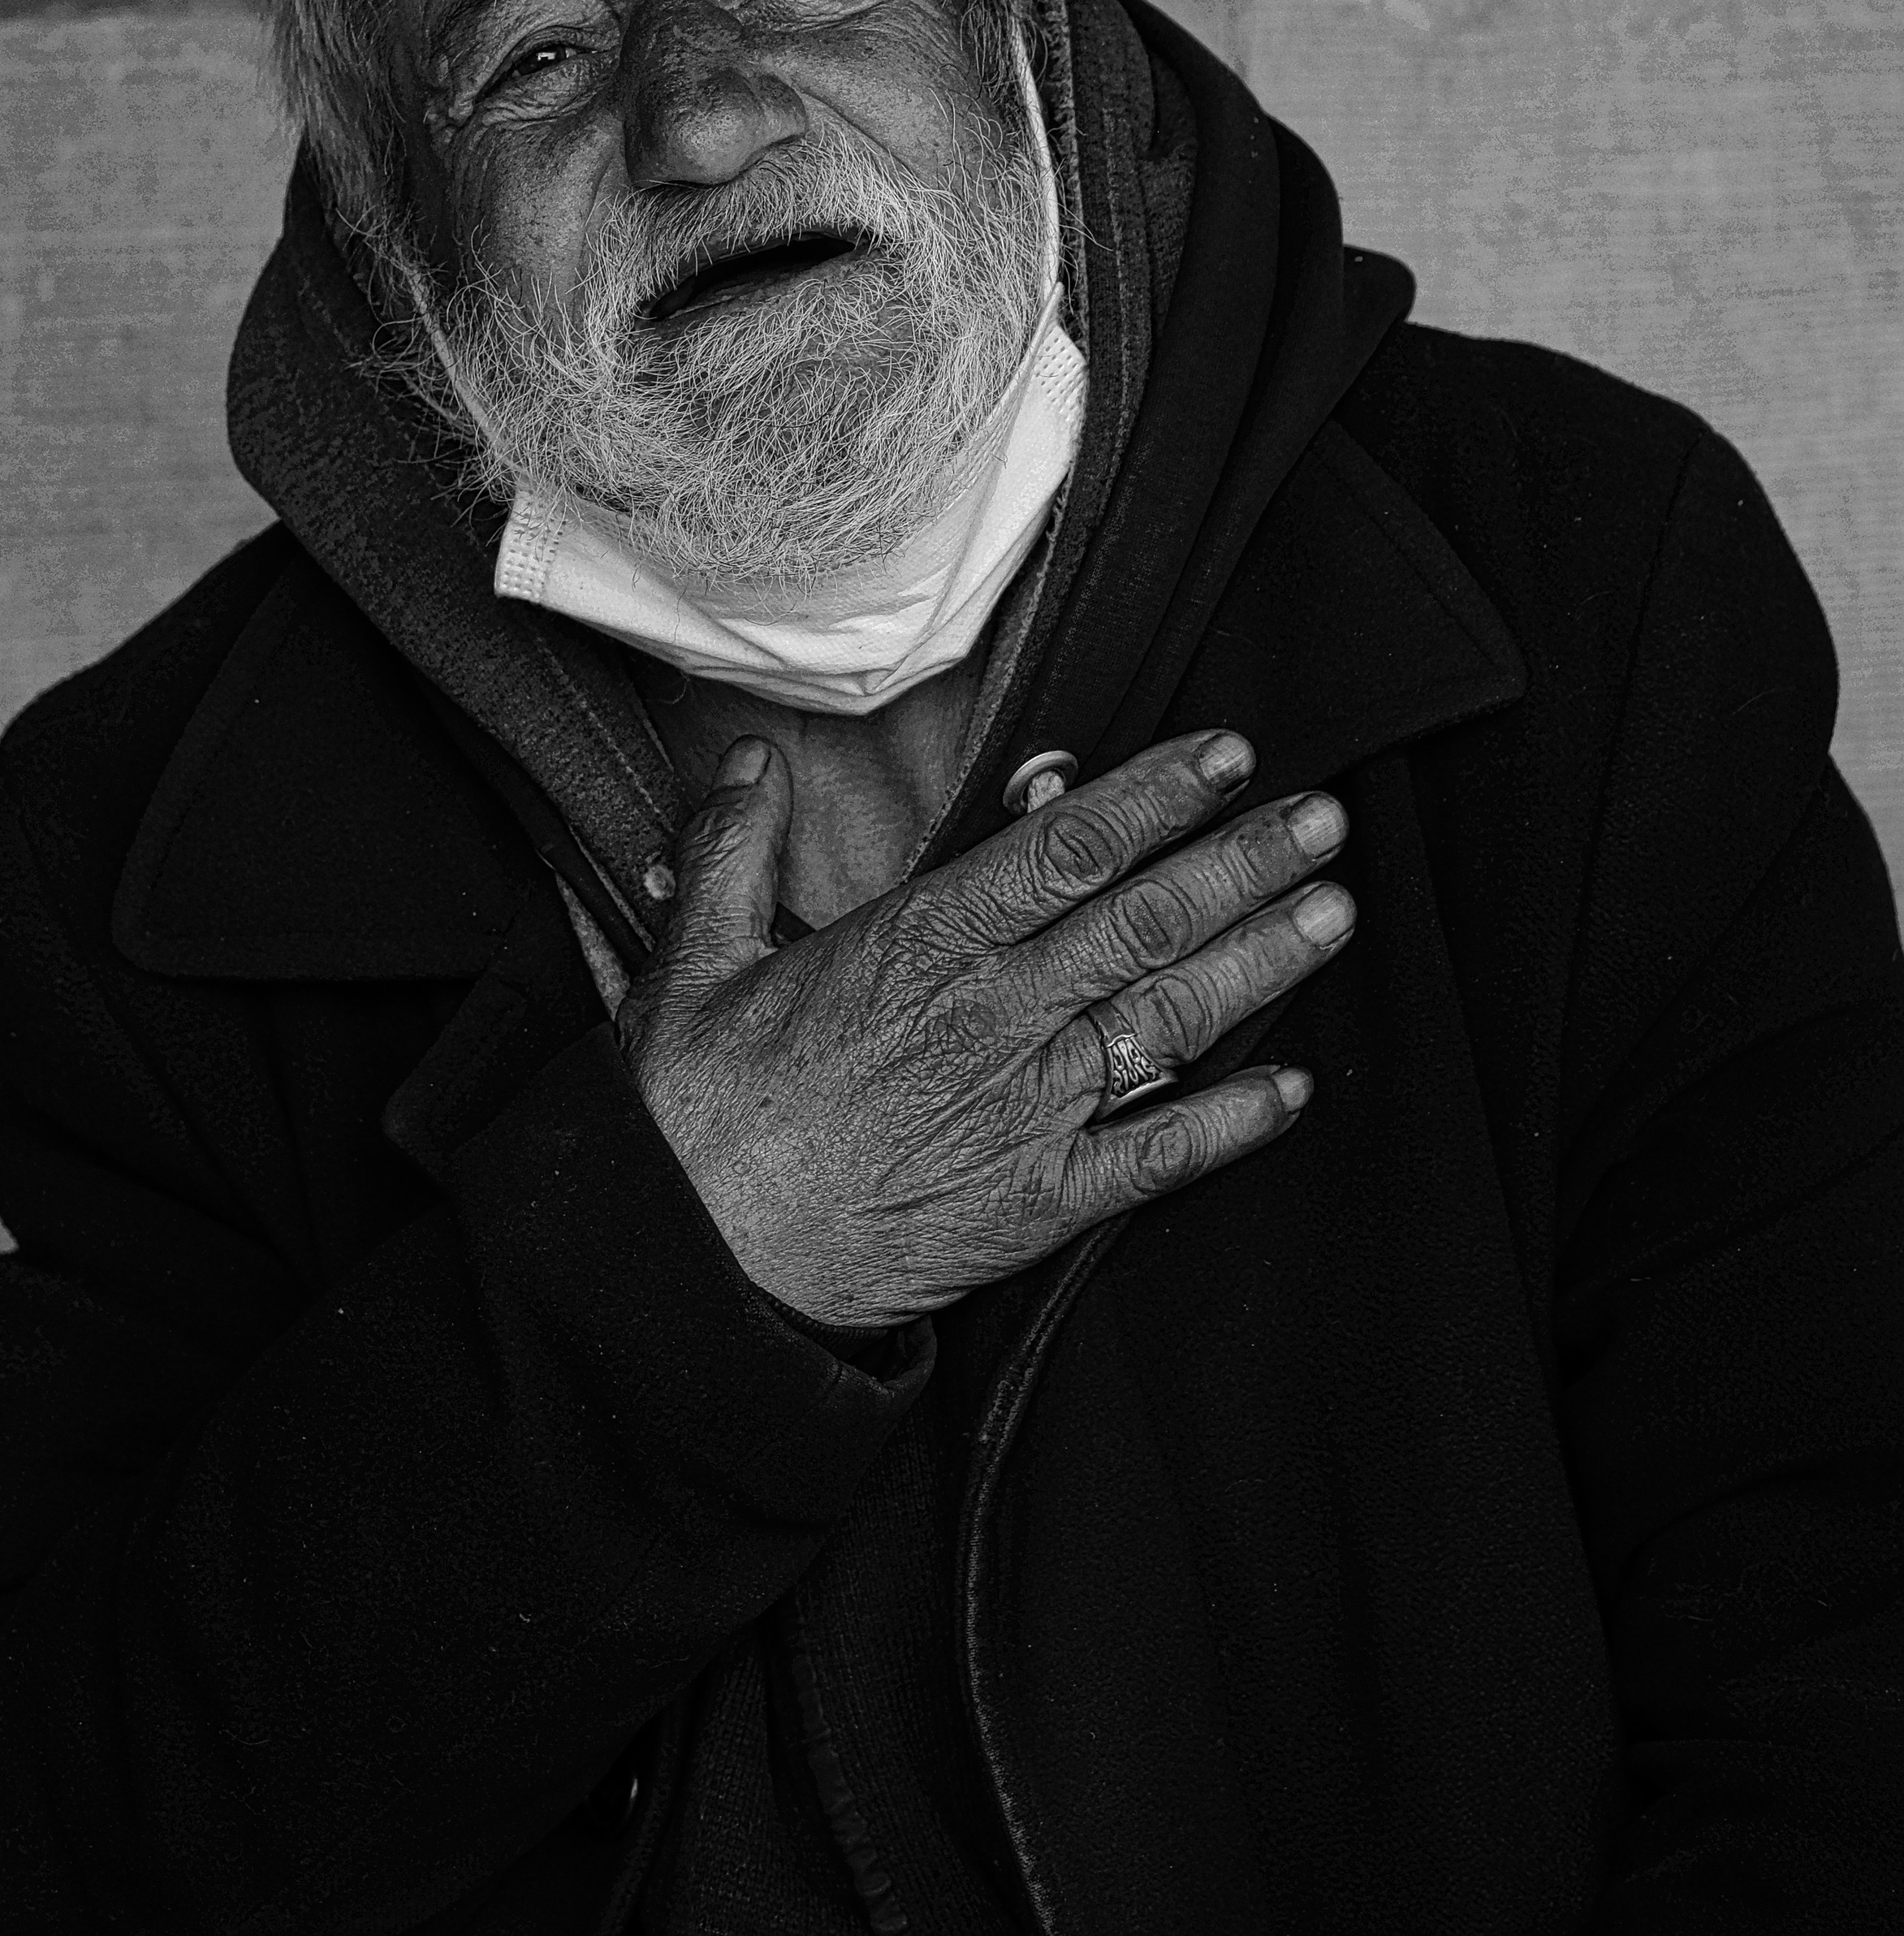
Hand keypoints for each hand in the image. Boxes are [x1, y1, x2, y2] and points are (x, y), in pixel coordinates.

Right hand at [617, 729, 1354, 1331]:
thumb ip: (731, 851)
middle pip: (1143, 921)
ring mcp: (1021, 1113)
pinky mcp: (1033, 1204)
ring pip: (1166, 1020)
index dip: (1156, 795)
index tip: (1226, 753)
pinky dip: (1228, 1126)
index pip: (1064, 849)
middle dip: (1243, 862)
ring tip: (1335, 914)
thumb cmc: (692, 1120)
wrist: (691, 1272)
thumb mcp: (693, 966)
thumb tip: (749, 757)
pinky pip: (1152, 1161)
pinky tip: (1292, 1091)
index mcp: (916, 946)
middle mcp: (990, 1019)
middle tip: (1324, 817)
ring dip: (1258, 964)